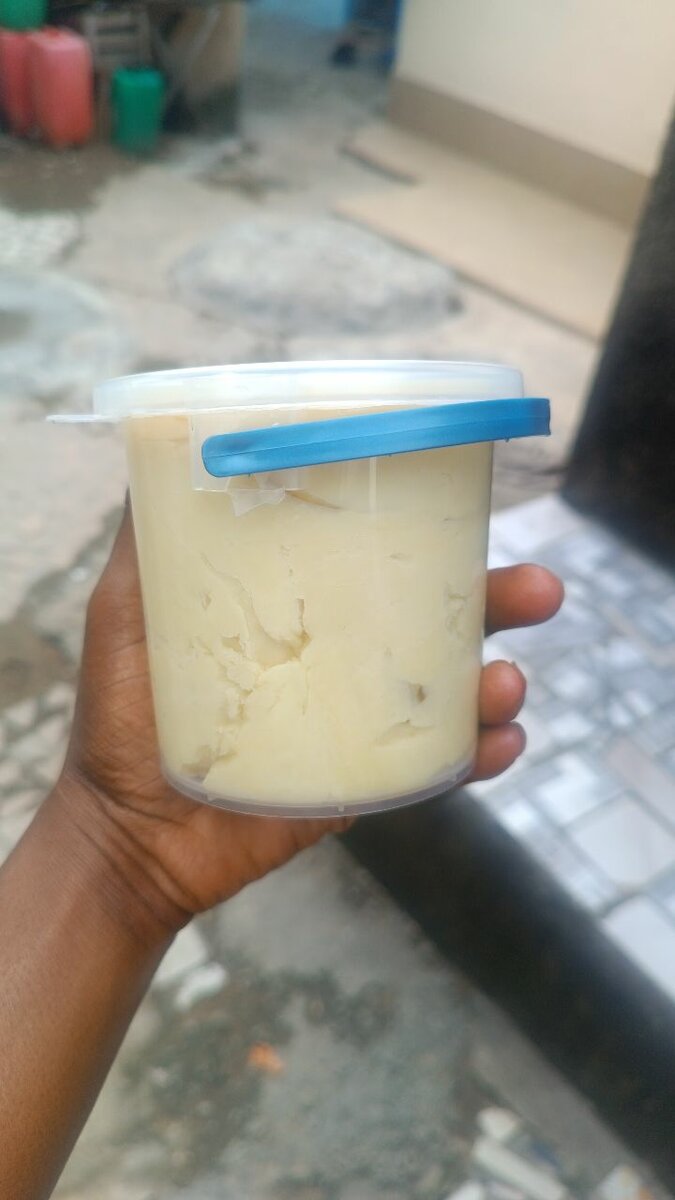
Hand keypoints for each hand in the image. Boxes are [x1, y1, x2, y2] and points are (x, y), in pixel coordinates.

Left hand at [60, 508, 562, 930]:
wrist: (125, 834)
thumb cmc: (121, 716)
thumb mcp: (126, 609)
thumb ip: (144, 539)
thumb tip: (158, 446)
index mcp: (304, 610)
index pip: (381, 560)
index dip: (435, 535)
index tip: (470, 506)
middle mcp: (342, 658)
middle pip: (440, 619)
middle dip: (501, 599)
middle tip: (541, 589)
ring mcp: (358, 723)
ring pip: (453, 691)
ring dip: (499, 680)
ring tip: (507, 682)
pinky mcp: (364, 783)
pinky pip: (438, 767)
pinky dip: (479, 755)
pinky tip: (501, 743)